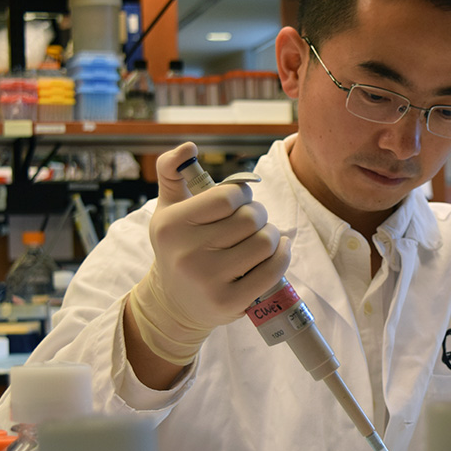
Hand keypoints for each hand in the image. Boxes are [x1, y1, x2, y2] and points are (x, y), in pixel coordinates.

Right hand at [128, 142, 290, 365]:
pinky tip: (277, 252)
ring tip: (264, 237)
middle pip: (251, 218)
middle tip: (254, 222)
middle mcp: (187, 253)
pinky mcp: (229, 303)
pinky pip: (273, 270)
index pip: (228, 196)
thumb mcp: (167, 209)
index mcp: (172, 225)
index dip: (242, 195)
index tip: (239, 202)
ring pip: (266, 242)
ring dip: (273, 236)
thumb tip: (188, 147)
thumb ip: (171, 171)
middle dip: (260, 215)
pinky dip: (283, 257)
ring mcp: (208, 281)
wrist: (173, 303)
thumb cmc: (178, 246)